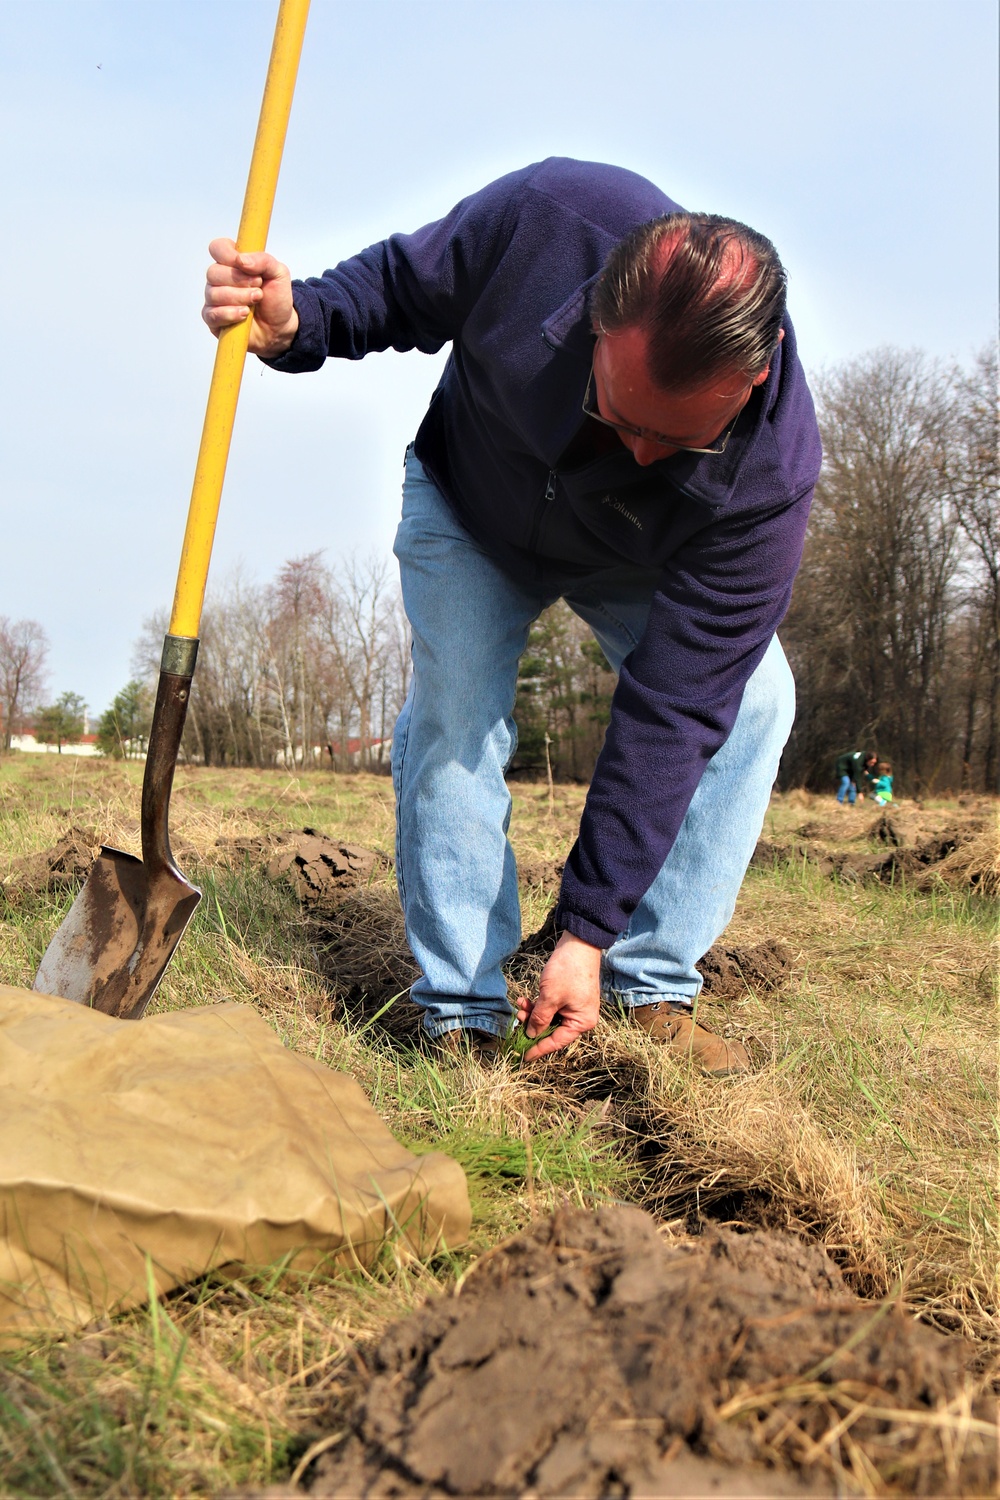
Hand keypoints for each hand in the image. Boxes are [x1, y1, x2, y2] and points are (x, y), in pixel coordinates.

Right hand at [202, 237, 298, 356]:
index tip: (246, 266)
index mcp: (232, 262)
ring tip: (255, 301)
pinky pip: (212, 314)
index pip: (218, 248)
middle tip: (258, 287)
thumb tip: (241, 260)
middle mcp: (219, 278)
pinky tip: (244, 314)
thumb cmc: (276, 298)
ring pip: (213, 294)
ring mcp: (214, 299)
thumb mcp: (279, 274)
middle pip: (213, 273)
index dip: (228, 255)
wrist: (280, 327)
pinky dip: (230, 314)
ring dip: (238, 297)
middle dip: (239, 281)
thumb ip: (263, 260)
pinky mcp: (213, 319)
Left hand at [515, 931, 601, 1061]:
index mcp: (581, 1023)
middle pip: (552, 1030)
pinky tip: (526, 999)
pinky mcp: (569, 997)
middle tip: (518, 1018)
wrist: (578, 944)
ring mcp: (575, 1007)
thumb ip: (539, 1019)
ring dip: (533, 1013)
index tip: (521, 1057)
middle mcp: (581, 1018)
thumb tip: (531, 1035)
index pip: (556, 1042)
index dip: (537, 1049)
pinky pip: (551, 1008)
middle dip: (532, 1025)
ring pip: (549, 1018)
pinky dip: (539, 1005)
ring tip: (521, 1004)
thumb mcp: (550, 998)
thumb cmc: (567, 972)